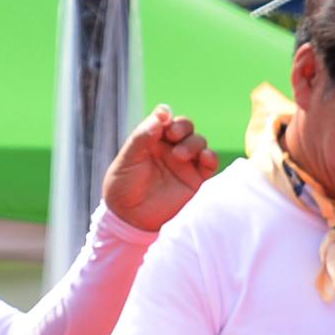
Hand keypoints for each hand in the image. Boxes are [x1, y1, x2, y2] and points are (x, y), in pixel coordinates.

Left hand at [102, 103, 218, 231]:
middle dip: (182, 126)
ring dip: (193, 142)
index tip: (163, 118)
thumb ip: (141, 137)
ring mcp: (185, 164)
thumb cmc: (123, 188)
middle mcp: (170, 149)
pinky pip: (210, 163)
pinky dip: (210, 157)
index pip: (164, 120)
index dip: (166, 116)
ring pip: (199, 142)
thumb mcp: (127, 160)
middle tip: (173, 135)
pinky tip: (204, 158)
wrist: (130, 219)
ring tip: (179, 155)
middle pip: (185, 127)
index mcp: (151, 141)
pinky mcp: (197, 180)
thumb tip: (161, 114)